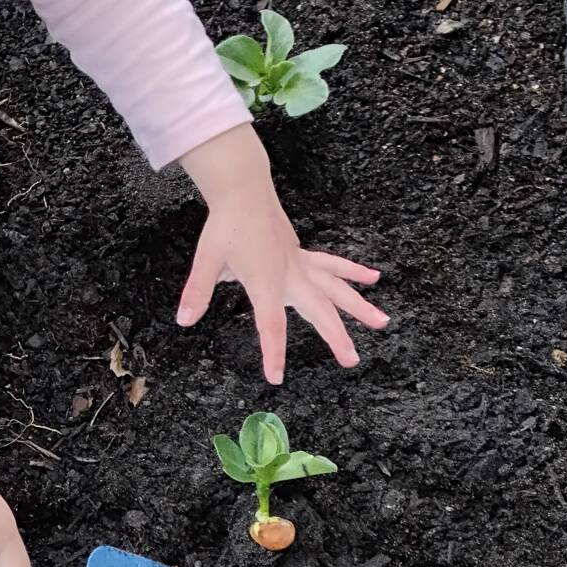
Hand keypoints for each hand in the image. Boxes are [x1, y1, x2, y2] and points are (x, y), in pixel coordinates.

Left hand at [176, 124, 387, 381]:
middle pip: (318, 310)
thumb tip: (184, 319)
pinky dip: (352, 272)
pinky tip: (373, 278)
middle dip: (336, 336)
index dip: (274, 351)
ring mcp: (300, 263)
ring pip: (336, 288)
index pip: (271, 324)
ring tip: (381, 322)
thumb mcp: (207, 259)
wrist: (243, 189)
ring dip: (359, 306)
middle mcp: (290, 274)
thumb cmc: (225, 225)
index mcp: (266, 281)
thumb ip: (198, 291)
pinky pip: (332, 265)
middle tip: (352, 360)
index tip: (276, 376)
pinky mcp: (302, 254)